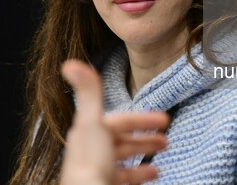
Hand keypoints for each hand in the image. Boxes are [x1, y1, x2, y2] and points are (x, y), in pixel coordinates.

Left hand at [60, 59, 168, 184]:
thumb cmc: (90, 163)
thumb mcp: (92, 122)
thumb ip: (89, 93)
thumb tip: (70, 62)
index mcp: (90, 132)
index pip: (120, 120)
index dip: (142, 118)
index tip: (164, 120)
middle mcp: (92, 150)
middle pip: (122, 140)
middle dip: (145, 137)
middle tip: (165, 139)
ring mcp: (98, 169)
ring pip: (124, 158)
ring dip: (144, 153)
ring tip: (162, 154)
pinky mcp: (105, 183)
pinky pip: (125, 177)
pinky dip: (140, 173)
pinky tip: (152, 174)